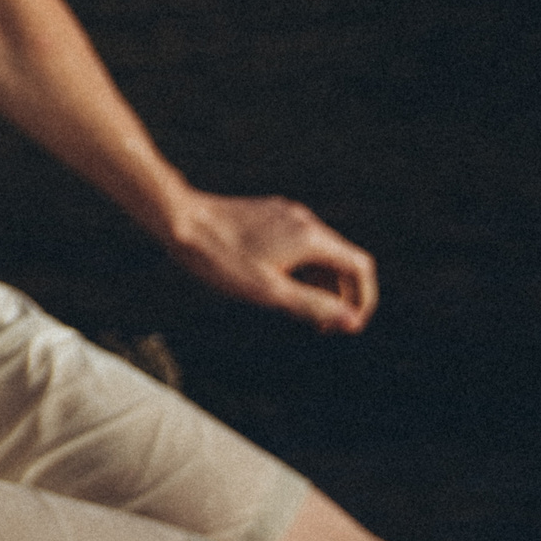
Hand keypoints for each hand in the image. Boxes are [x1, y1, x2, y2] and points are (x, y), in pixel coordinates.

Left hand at [162, 190, 377, 332]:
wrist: (178, 219)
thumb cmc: (220, 259)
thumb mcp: (268, 291)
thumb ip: (313, 306)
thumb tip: (352, 322)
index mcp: (311, 237)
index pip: (360, 267)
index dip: (362, 298)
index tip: (349, 324)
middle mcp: (304, 220)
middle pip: (341, 260)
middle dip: (339, 294)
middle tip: (321, 326)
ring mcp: (285, 214)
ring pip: (318, 252)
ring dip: (318, 282)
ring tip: (298, 311)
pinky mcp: (267, 214)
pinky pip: (297, 243)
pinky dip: (299, 267)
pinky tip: (277, 284)